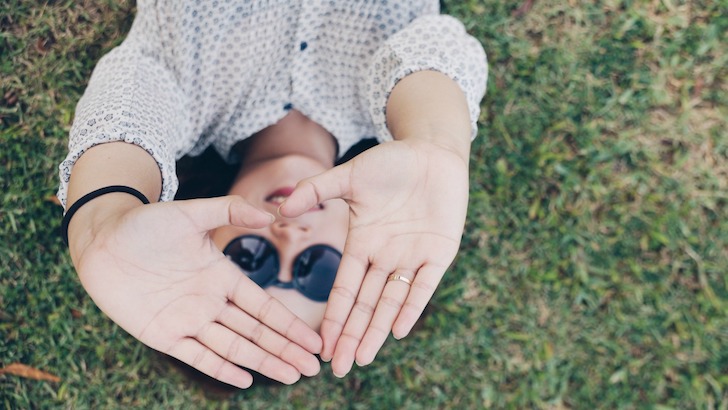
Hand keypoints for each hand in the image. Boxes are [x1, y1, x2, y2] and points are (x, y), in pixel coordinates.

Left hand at [69, 195, 321, 387]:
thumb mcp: (192, 213)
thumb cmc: (146, 223)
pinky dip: (220, 368)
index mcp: (223, 277)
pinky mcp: (162, 335)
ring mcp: (188, 321)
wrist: (102, 240)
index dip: (289, 324)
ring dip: (263, 361)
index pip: (264, 306)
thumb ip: (230, 209)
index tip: (314, 339)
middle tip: (313, 368)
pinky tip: (244, 379)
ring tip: (292, 376)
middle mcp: (211, 302)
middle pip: (256, 332)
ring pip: (233, 347)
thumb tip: (270, 213)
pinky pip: (196, 356)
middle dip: (285, 349)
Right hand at [279, 139, 468, 376]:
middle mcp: (384, 257)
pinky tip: (397, 330)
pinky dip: (411, 306)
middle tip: (339, 368)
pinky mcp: (439, 252)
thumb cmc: (390, 162)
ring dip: (376, 330)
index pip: (344, 290)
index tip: (321, 344)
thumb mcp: (349, 176)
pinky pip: (424, 285)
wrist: (431, 151)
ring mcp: (412, 256)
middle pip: (365, 305)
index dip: (334, 317)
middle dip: (352, 335)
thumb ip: (317, 190)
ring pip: (391, 301)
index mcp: (361, 244)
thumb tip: (282, 207)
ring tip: (362, 358)